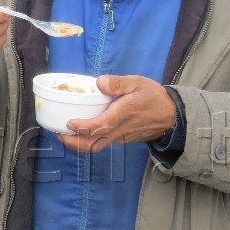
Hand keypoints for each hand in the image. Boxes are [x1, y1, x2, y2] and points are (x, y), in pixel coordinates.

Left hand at [59, 75, 178, 152]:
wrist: (172, 117)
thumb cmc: (153, 97)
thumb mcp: (138, 83)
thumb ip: (118, 83)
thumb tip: (99, 82)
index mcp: (122, 114)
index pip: (100, 126)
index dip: (82, 127)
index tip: (68, 122)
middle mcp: (119, 130)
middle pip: (93, 143)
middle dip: (73, 142)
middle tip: (58, 133)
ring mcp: (120, 137)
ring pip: (96, 146)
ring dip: (78, 144)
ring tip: (63, 135)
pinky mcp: (121, 140)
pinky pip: (102, 144)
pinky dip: (88, 142)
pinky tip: (79, 133)